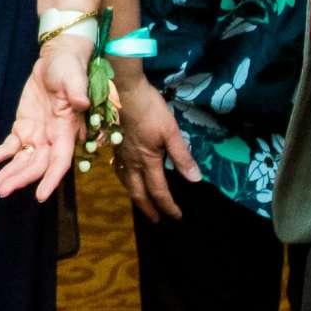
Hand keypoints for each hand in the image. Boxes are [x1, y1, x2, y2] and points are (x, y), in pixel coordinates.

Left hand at [0, 35, 90, 201]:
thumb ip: (77, 90)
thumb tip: (81, 102)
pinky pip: (10, 147)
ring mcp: (37, 135)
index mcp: (66, 130)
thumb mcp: (74, 76)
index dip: (51, 178)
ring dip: (8, 174)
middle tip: (1, 191)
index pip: (60, 161)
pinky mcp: (23, 127)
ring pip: (22, 160)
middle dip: (20, 179)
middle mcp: (52, 138)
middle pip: (36, 166)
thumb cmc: (69, 68)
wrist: (56, 59)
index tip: (40, 196)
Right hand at [113, 74, 202, 221]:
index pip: (159, 191)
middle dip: (149, 209)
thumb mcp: (171, 131)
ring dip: (136, 198)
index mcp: (147, 161)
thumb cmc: (150, 109)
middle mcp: (132, 162)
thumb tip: (194, 180)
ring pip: (127, 184)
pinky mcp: (116, 145)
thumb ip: (182, 156)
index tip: (177, 216)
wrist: (125, 90)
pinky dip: (126, 181)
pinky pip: (120, 171)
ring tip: (143, 204)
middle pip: (138, 193)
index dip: (169, 206)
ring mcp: (122, 154)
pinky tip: (128, 177)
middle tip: (157, 220)